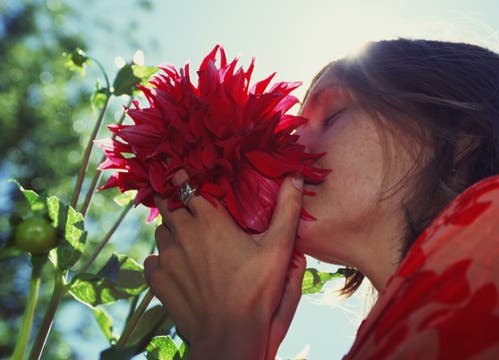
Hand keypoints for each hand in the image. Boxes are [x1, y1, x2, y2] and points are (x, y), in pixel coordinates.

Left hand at [143, 171, 305, 358]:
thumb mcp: (279, 248)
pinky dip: (163, 259)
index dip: (184, 177)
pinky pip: (153, 260)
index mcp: (208, 219)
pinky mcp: (157, 280)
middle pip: (165, 203)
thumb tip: (294, 177)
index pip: (184, 183)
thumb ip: (287, 209)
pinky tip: (180, 266)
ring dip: (172, 230)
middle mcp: (182, 233)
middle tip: (190, 207)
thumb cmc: (257, 291)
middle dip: (174, 200)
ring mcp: (166, 257)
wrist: (228, 335)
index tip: (189, 176)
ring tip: (191, 240)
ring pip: (161, 232)